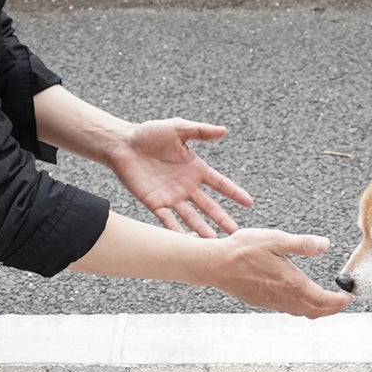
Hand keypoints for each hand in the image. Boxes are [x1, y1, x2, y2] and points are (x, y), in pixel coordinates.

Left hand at [108, 118, 253, 236]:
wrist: (122, 143)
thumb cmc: (149, 133)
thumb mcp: (178, 128)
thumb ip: (200, 131)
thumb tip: (224, 130)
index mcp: (195, 168)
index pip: (219, 183)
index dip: (234, 192)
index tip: (249, 203)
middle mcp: (186, 186)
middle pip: (208, 205)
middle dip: (222, 218)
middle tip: (236, 232)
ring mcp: (171, 196)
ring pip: (191, 216)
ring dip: (202, 229)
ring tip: (214, 242)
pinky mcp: (154, 203)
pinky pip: (168, 219)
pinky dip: (176, 230)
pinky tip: (185, 241)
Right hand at [211, 229, 352, 318]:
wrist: (215, 265)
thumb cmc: (242, 249)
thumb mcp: (275, 239)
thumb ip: (301, 244)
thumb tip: (325, 245)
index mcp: (291, 283)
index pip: (322, 300)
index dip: (339, 302)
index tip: (349, 297)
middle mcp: (283, 297)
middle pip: (314, 311)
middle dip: (331, 309)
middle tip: (342, 302)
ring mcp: (271, 302)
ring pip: (300, 312)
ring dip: (316, 309)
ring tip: (325, 301)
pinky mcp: (261, 302)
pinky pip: (287, 309)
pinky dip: (300, 307)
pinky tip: (299, 297)